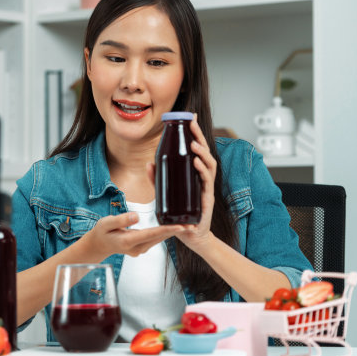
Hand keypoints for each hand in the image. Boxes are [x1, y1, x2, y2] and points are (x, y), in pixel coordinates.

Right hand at [85, 212, 182, 257]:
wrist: (98, 245)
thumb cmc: (101, 232)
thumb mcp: (106, 223)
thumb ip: (121, 219)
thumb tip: (136, 216)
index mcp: (128, 241)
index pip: (151, 234)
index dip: (166, 229)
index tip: (180, 226)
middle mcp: (136, 248)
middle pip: (159, 238)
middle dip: (175, 231)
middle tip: (192, 224)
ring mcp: (139, 250)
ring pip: (159, 239)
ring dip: (172, 232)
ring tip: (187, 225)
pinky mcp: (141, 248)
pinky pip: (155, 240)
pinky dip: (164, 233)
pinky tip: (173, 227)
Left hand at [146, 114, 216, 252]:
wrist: (193, 237)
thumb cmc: (182, 215)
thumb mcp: (165, 195)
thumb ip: (158, 180)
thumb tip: (148, 164)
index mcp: (196, 175)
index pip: (197, 150)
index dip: (195, 134)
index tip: (189, 118)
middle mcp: (203, 178)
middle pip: (204, 153)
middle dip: (199, 136)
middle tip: (191, 123)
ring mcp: (207, 188)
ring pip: (208, 164)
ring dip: (201, 151)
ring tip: (192, 142)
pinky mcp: (207, 199)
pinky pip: (206, 181)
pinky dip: (202, 170)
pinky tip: (195, 161)